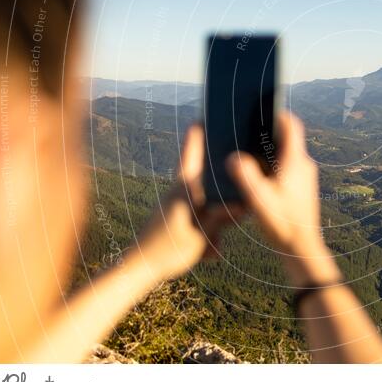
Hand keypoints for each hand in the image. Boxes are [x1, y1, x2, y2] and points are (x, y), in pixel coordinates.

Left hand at [136, 124, 239, 280]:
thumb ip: (222, 217)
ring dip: (215, 223)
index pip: (192, 149)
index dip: (200, 130)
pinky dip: (207, 237)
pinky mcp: (178, 220)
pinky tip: (209, 253)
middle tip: (241, 178)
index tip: (210, 112)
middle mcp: (181, 191)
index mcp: (185, 186)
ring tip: (215, 245)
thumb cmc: (166, 250)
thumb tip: (244, 203)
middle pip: (208, 176)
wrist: (138, 270)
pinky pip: (201, 222)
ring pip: (207, 204)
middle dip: (224, 183)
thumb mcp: (201, 234)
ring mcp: (179, 205)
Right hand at [226, 111, 340, 286]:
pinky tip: (257, 177)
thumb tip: (233, 157)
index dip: (277, 113)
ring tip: (247, 152)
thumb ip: (245, 175)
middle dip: (268, 132)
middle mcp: (304, 165)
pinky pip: (288, 167)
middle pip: (287, 137)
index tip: (261, 109)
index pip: (291, 125)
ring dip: (270, 150)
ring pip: (287, 153)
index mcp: (295, 161)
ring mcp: (305, 177)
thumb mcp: (258, 198)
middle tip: (247, 130)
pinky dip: (274, 165)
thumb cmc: (282, 223)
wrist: (301, 247)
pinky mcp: (303, 188)